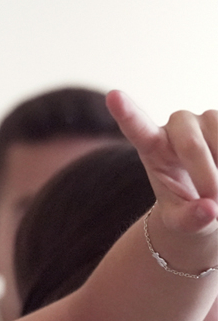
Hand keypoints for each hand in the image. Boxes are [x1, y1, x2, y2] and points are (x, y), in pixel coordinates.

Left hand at [106, 90, 217, 236]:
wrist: (211, 201)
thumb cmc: (187, 211)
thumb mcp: (182, 223)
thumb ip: (189, 220)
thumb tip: (209, 210)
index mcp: (152, 147)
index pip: (137, 129)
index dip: (126, 112)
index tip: (113, 96)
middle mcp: (176, 125)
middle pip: (191, 145)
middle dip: (207, 177)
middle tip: (213, 203)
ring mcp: (205, 117)